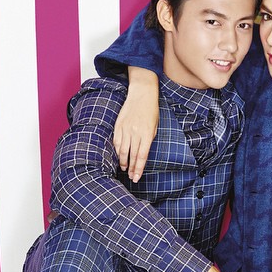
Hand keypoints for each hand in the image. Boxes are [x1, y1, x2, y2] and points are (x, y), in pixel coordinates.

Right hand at [113, 67, 158, 182]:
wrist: (142, 94)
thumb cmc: (151, 111)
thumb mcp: (155, 126)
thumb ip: (149, 140)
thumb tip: (142, 154)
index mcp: (147, 134)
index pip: (142, 156)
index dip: (138, 169)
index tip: (136, 177)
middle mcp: (135, 133)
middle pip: (131, 155)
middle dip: (131, 168)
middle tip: (131, 178)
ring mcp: (126, 128)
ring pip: (122, 150)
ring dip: (123, 161)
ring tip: (124, 169)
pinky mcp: (119, 125)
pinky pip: (116, 141)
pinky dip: (116, 150)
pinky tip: (119, 156)